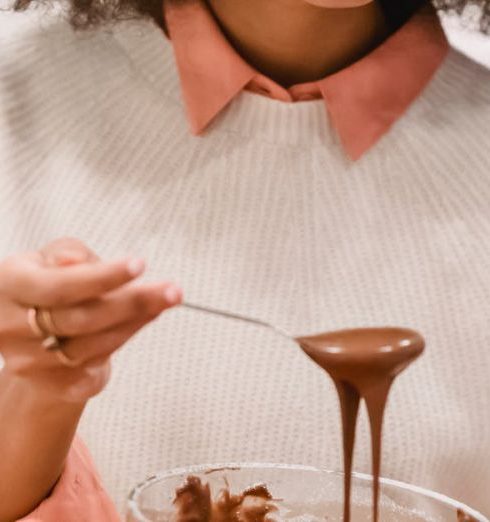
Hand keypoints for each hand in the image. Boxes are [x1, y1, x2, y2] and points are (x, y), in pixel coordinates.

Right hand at [0, 237, 181, 402]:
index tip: (140, 265)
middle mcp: (10, 328)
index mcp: (7, 286)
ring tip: (164, 300)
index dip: (101, 278)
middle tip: (172, 291)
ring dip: (135, 322)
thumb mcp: (52, 256)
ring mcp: (29, 361)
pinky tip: (145, 319)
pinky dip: (125, 338)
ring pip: (92, 346)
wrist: (35, 331)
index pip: (58, 286)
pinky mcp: (51, 384)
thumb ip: (67, 252)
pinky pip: (96, 366)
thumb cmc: (51, 283)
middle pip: (80, 320)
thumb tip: (74, 261)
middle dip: (132, 304)